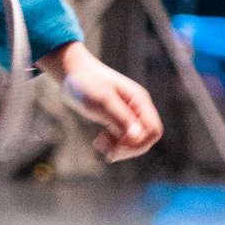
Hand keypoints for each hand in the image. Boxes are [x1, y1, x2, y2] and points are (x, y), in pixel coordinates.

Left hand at [41, 41, 162, 162]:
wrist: (71, 72)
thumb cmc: (87, 82)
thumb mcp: (103, 100)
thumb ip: (121, 118)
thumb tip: (137, 136)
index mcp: (139, 101)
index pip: (153, 130)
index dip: (140, 143)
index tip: (119, 145)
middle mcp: (136, 108)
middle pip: (144, 138)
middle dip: (128, 149)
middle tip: (109, 152)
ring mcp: (126, 114)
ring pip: (132, 141)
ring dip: (118, 148)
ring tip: (99, 144)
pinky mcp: (115, 119)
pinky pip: (120, 138)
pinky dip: (111, 144)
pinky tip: (98, 143)